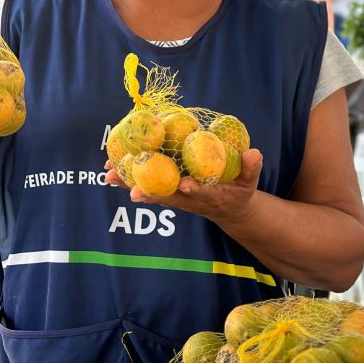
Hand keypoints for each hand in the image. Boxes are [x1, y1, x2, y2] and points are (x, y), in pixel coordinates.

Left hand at [104, 149, 263, 224]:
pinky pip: (147, 186)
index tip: (185, 184)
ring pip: (151, 191)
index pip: (201, 193)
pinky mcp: (168, 193)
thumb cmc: (239, 191)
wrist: (229, 209)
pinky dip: (130, 179)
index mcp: (210, 195)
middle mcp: (189, 199)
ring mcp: (176, 197)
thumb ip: (251, 168)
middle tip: (130, 191)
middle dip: (149, 192)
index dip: (194, 190)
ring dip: (130, 185)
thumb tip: (255, 153)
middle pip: (167, 195)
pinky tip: (112, 171)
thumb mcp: (250, 182)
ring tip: (109, 176)